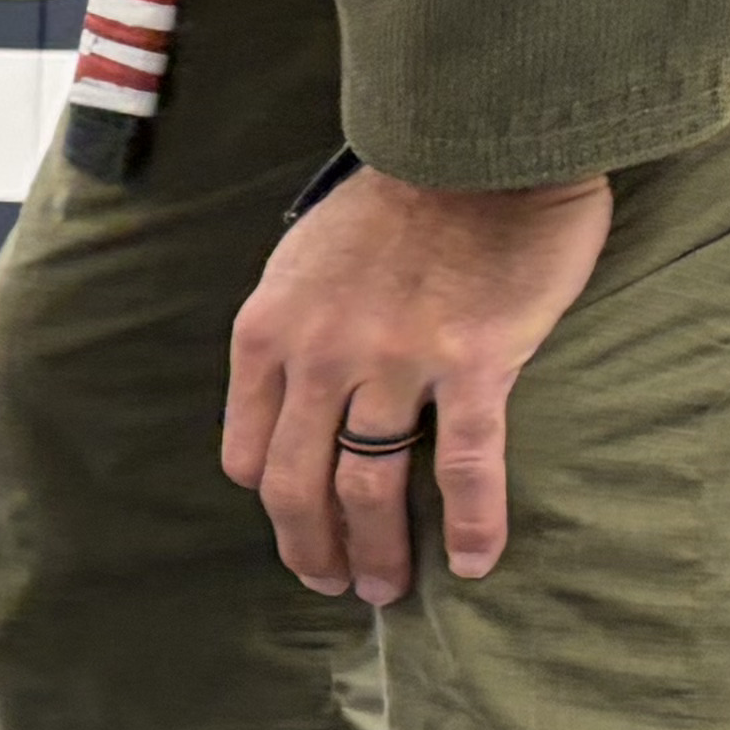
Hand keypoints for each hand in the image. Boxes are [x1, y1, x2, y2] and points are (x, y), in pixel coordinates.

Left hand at [221, 167, 611, 602]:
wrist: (480, 139)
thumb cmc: (400, 198)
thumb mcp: (305, 258)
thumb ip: (296, 328)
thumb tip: (298, 392)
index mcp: (268, 332)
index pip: (248, 450)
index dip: (271, 501)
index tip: (297, 526)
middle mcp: (318, 354)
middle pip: (298, 485)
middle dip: (312, 548)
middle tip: (336, 586)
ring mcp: (393, 361)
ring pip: (371, 487)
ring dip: (378, 550)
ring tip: (389, 590)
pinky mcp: (473, 362)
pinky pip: (466, 464)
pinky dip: (472, 523)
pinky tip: (476, 564)